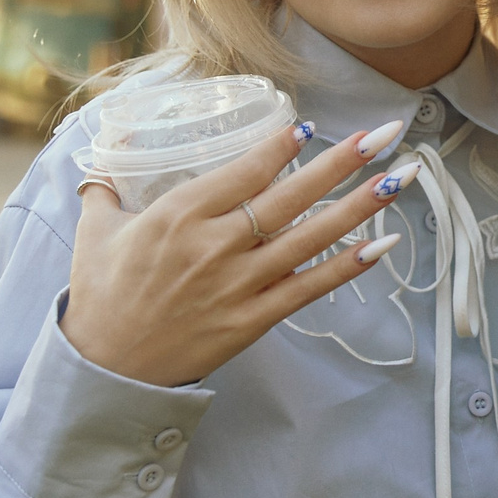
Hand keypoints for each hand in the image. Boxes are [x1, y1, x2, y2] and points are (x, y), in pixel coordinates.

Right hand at [61, 118, 417, 386]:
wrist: (108, 371)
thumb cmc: (102, 298)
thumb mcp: (95, 234)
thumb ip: (104, 190)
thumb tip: (105, 157)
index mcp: (178, 215)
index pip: (243, 171)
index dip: (281, 148)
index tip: (311, 127)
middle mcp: (216, 245)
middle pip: (290, 196)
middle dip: (342, 162)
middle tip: (384, 133)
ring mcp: (239, 283)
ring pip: (310, 237)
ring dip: (361, 206)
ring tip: (402, 177)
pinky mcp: (253, 318)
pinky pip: (310, 287)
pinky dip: (348, 266)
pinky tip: (383, 244)